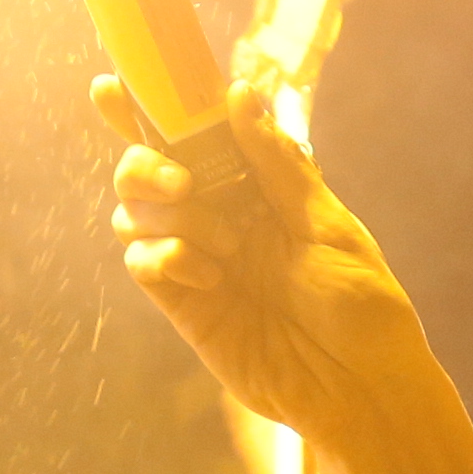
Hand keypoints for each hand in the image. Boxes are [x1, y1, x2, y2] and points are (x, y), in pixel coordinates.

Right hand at [103, 78, 472, 473]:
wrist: (361, 388)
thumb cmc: (362, 305)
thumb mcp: (326, 225)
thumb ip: (275, 165)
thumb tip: (239, 93)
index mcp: (259, 187)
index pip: (195, 135)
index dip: (148, 108)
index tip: (111, 84)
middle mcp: (222, 217)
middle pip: (147, 170)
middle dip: (147, 164)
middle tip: (181, 181)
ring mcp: (199, 260)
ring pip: (134, 214)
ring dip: (167, 216)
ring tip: (222, 247)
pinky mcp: (186, 306)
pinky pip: (144, 264)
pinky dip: (164, 257)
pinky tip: (208, 276)